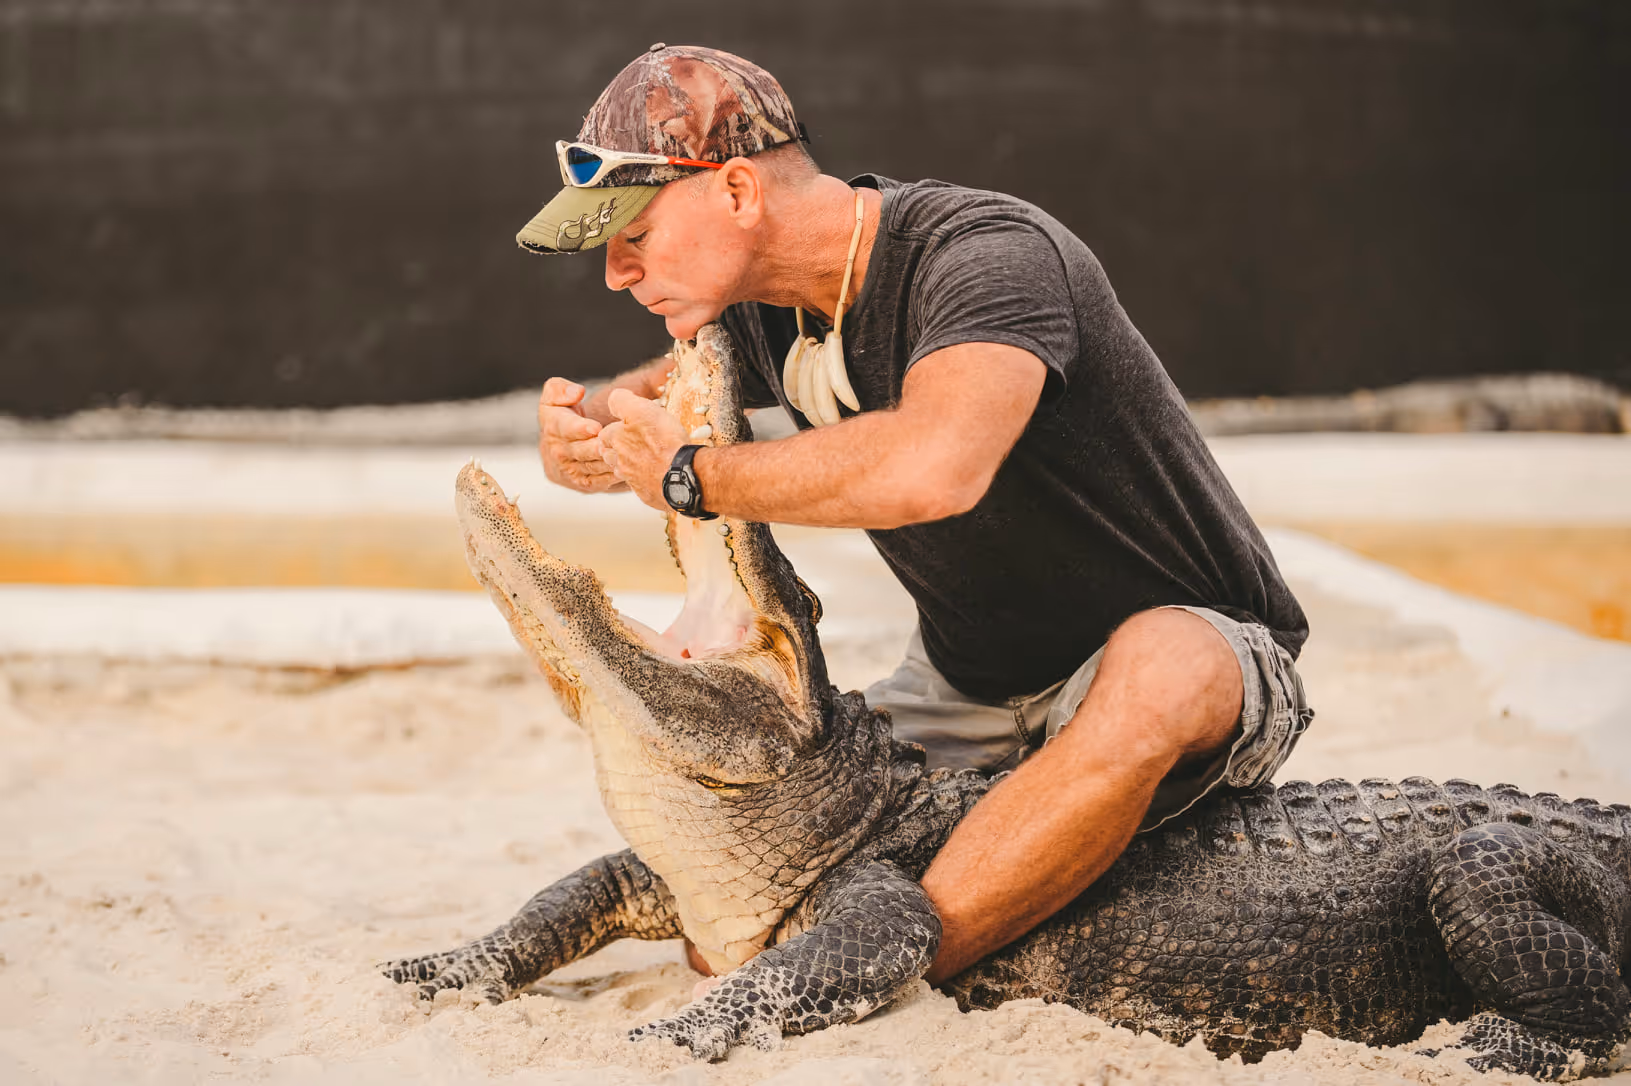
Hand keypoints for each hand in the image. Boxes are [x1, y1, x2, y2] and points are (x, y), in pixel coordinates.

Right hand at [537, 378, 626, 492]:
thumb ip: (561, 389)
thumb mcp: (555, 394)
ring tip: (627, 456)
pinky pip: (596, 481)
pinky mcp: (579, 483)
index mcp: (552, 425)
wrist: (559, 444)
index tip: (596, 427)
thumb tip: (577, 392)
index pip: (564, 427)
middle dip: (598, 447)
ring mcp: (567, 469)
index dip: (580, 428)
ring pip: (590, 467)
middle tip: (618, 443)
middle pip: (580, 450)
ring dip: (607, 462)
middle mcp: (556, 450)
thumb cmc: (564, 413)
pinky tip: (626, 470)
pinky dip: (610, 477)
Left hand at [599, 388, 689, 512]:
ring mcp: (633, 480)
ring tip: (647, 458)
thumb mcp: (641, 410)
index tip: (626, 427)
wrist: (684, 475)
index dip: (616, 428)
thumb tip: (614, 398)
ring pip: (624, 471)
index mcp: (615, 440)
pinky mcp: (648, 494)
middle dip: (619, 449)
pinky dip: (648, 479)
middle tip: (635, 443)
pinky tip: (659, 473)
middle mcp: (620, 462)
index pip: (604, 433)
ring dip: (632, 465)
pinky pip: (643, 485)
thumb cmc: (664, 442)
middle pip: (610, 455)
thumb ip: (621, 401)